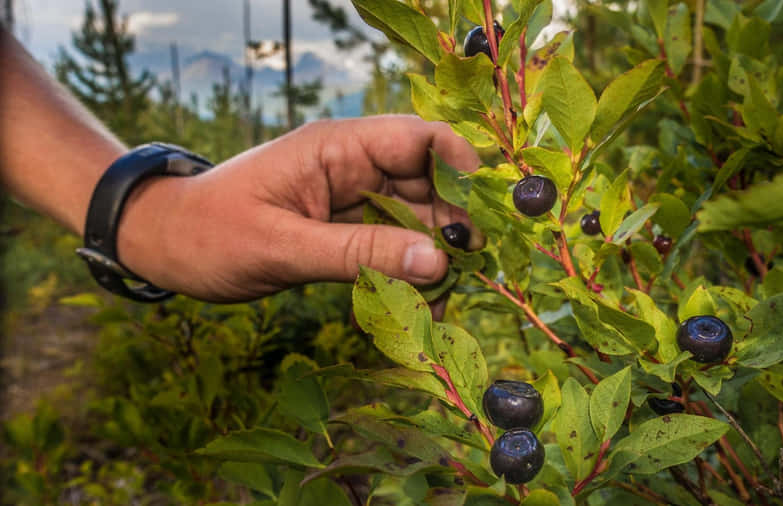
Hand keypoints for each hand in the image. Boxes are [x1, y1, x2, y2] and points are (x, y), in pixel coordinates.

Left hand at [116, 115, 479, 301]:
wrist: (163, 246)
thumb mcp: (283, 246)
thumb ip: (361, 252)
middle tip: (470, 272)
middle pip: (429, 181)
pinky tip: (417, 300)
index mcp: (337, 146)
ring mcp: (350, 196)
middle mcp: (352, 165)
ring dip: (435, 254)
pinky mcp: (344, 226)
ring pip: (416, 216)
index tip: (482, 219)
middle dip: (455, 223)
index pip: (420, 138)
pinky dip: (408, 270)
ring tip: (442, 298)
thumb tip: (439, 260)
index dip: (461, 169)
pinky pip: (392, 242)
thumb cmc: (209, 234)